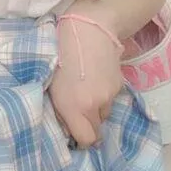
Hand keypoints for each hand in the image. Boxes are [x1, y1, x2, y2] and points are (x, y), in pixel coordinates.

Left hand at [49, 13, 123, 148]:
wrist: (88, 30)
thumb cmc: (60, 55)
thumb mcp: (51, 86)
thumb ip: (60, 111)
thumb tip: (68, 128)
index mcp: (74, 107)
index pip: (87, 140)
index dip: (82, 140)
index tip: (76, 134)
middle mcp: (94, 105)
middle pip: (97, 130)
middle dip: (88, 125)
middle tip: (79, 113)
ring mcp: (109, 95)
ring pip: (105, 114)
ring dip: (96, 109)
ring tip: (86, 91)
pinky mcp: (119, 85)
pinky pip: (111, 99)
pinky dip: (104, 95)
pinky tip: (95, 80)